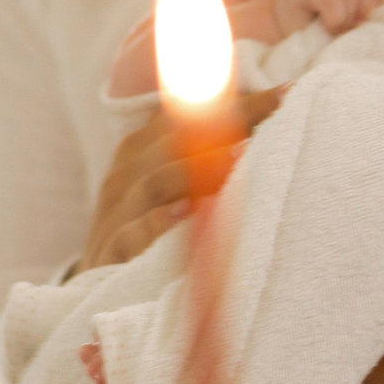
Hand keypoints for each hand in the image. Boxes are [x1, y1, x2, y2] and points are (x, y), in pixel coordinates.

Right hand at [83, 86, 287, 269]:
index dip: (237, 103)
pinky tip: (187, 211)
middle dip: (228, 122)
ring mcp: (116, 214)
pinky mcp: (110, 254)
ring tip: (244, 154)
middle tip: (277, 110)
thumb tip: (259, 128)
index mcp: (140, 152)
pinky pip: (133, 234)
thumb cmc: (143, 229)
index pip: (190, 116)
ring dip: (200, 166)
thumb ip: (200, 157)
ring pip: (154, 180)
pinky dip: (159, 222)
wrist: (96, 291)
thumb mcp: (166, 190)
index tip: (287, 92)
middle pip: (176, 138)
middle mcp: (126, 175)